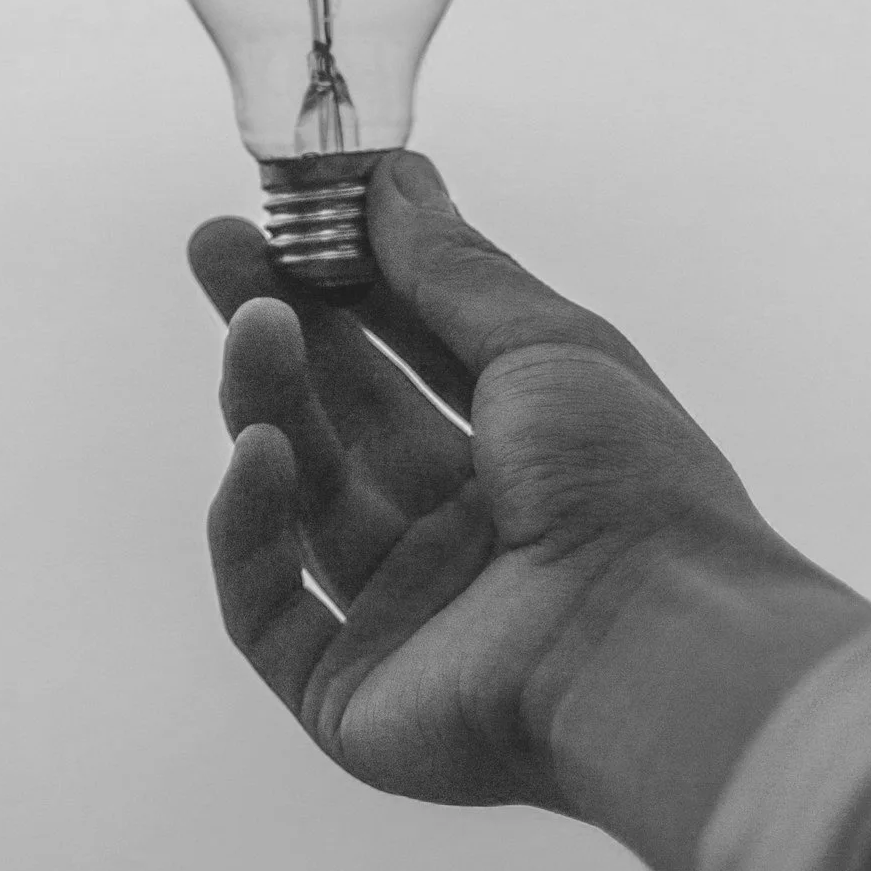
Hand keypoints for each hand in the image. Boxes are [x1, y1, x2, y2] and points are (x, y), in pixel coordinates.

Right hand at [189, 152, 870, 870]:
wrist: (654, 646)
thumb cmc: (632, 487)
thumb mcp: (548, 345)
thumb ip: (453, 268)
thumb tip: (392, 177)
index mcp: (523, 460)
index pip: (409, 357)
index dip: (344, 285)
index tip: (285, 215)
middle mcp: (461, 538)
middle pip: (342, 419)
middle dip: (277, 328)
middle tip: (215, 249)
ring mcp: (404, 618)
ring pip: (302, 498)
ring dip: (268, 403)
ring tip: (252, 325)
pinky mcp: (351, 694)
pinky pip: (267, 605)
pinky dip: (251, 526)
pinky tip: (259, 451)